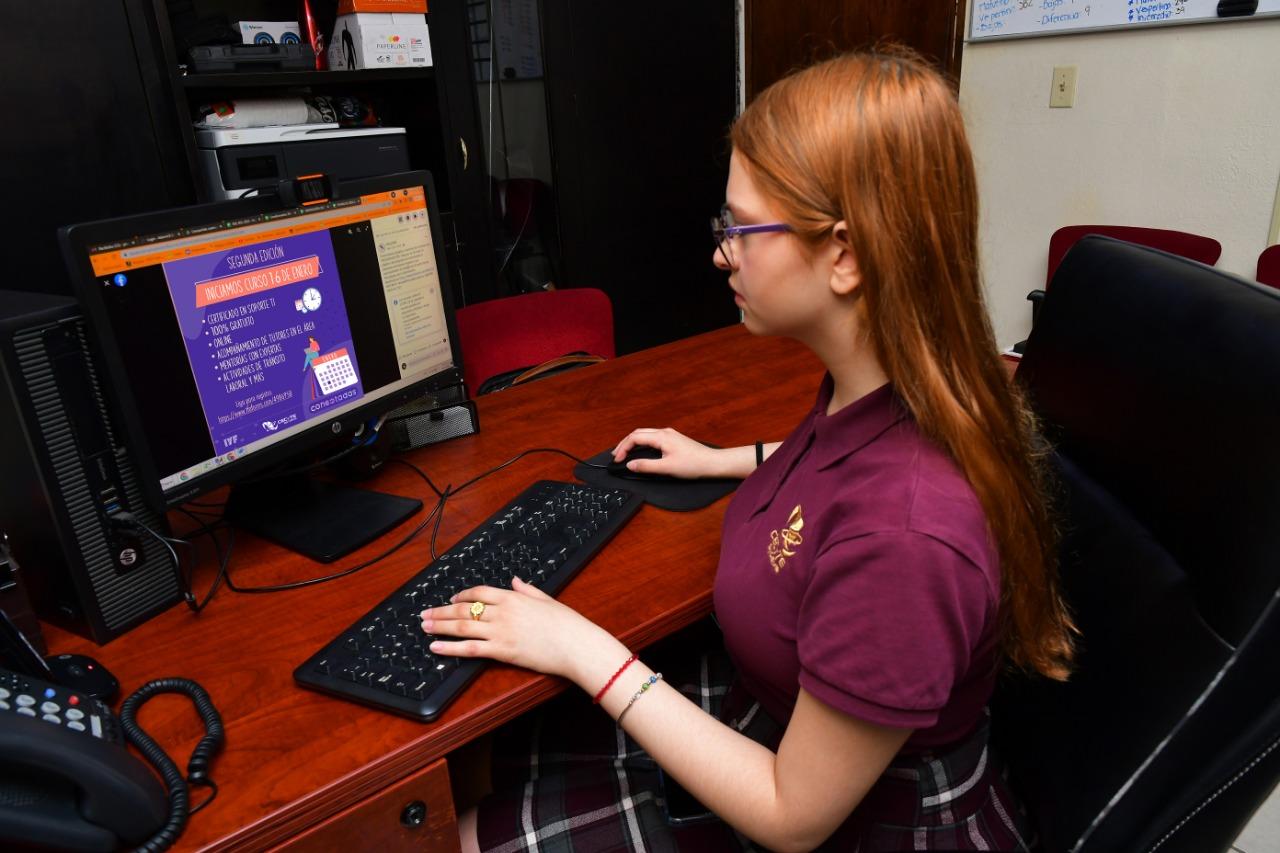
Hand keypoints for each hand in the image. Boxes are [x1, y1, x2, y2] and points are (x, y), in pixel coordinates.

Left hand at [419, 579, 620, 685]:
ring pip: (462, 626)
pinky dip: (450, 648)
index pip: (479, 592)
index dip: (461, 595)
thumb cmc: (567, 624)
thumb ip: (527, 589)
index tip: (451, 599)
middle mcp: (503, 612)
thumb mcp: (546, 599)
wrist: (576, 645)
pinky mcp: (502, 651)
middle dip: (442, 611)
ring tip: (424, 627)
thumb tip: (514, 581)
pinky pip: (469, 648)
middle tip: (425, 614)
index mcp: (513, 597)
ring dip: (440, 626)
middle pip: (464, 609)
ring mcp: (501, 631)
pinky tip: (436, 647)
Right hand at [612, 427, 746, 478]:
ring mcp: (669, 434)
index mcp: (661, 436)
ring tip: (625, 452)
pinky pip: (652, 437)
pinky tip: (641, 450)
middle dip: (625, 443)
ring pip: (645, 434)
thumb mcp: (667, 468)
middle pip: (638, 433)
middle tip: (616, 455)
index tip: (618, 460)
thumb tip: (630, 464)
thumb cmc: (693, 465)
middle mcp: (664, 432)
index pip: (635, 438)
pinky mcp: (673, 439)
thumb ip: (646, 466)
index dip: (623, 448)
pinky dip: (642, 442)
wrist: (712, 463)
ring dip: (633, 442)